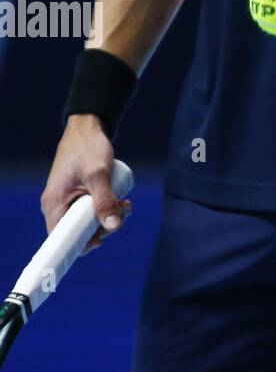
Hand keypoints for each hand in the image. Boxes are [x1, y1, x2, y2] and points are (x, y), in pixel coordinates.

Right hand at [41, 116, 132, 251]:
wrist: (88, 127)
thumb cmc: (89, 148)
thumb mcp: (99, 175)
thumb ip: (105, 200)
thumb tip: (113, 227)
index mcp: (54, 204)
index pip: (61, 239)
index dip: (82, 244)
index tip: (104, 240)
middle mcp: (56, 205)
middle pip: (77, 231)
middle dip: (103, 226)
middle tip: (124, 212)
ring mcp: (66, 199)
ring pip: (87, 220)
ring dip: (108, 215)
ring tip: (126, 203)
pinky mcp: (76, 194)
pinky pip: (89, 209)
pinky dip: (105, 207)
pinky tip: (121, 200)